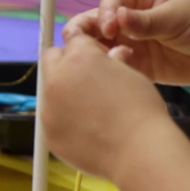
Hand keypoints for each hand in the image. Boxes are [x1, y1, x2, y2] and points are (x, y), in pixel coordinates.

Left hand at [39, 32, 175, 181]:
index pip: (73, 39)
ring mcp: (49, 108)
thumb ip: (111, 60)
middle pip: (51, 60)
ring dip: (64, 93)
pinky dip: (64, 119)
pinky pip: (51, 119)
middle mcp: (57, 79)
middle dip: (66, 64)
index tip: (92, 58)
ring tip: (92, 109)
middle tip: (87, 79)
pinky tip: (87, 128)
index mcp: (79, 57)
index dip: (85, 48)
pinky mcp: (48, 133)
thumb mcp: (130, 72)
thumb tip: (110, 55)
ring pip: (49, 91)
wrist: (139, 151)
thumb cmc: (141, 111)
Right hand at [64, 0, 189, 85]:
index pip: (110, 2)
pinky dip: (112, 71)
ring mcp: (132, 43)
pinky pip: (118, 68)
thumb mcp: (176, 16)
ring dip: (96, 54)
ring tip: (97, 62)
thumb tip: (116, 17)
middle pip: (98, 24)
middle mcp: (130, 19)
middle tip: (84, 45)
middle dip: (88, 33)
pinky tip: (115, 76)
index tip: (109, 27)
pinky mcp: (138, 66)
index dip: (105, 14)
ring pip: (103, 47)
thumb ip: (146, 21)